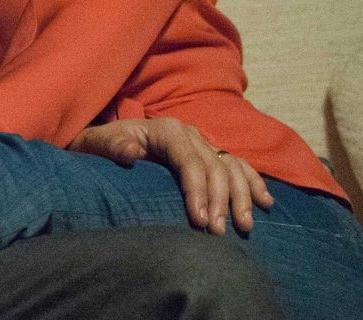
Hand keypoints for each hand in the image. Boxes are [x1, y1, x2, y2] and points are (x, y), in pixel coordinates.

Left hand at [68, 117, 275, 234]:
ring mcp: (201, 143)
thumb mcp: (96, 144)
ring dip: (241, 197)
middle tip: (217, 233)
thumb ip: (111, 147)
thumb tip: (131, 153)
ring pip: (231, 167)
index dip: (197, 190)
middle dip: (220, 201)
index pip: (189, 161)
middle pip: (214, 167)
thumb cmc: (98, 146)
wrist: (102, 141)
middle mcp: (188, 133)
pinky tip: (265, 203)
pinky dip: (253, 183)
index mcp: (165, 130)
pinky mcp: (207, 154)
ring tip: (244, 226)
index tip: (199, 220)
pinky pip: (237, 166)